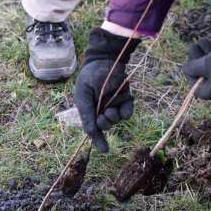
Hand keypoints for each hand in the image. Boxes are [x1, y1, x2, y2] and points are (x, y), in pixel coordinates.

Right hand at [75, 27, 140, 152]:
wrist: (103, 60)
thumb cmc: (89, 76)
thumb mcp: (83, 96)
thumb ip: (86, 114)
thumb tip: (91, 133)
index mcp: (90, 110)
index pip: (94, 129)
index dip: (98, 141)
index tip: (104, 150)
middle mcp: (103, 109)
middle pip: (106, 126)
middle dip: (105, 124)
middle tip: (102, 117)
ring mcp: (115, 105)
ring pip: (117, 120)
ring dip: (114, 118)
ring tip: (110, 109)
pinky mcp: (125, 99)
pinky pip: (128, 112)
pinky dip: (126, 112)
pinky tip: (123, 108)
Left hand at [182, 13, 210, 99]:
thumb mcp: (206, 64)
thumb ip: (193, 68)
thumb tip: (185, 68)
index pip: (200, 90)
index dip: (191, 79)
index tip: (187, 67)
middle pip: (206, 75)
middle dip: (196, 61)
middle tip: (190, 48)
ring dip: (204, 53)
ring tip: (198, 40)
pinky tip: (208, 41)